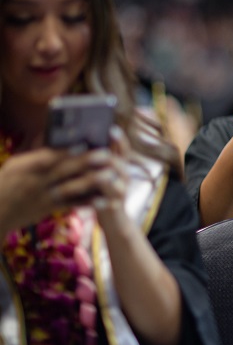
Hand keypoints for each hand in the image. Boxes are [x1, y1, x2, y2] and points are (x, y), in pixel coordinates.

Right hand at [0, 145, 115, 234]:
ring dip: (91, 182)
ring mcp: (43, 196)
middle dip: (85, 162)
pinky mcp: (49, 209)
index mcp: (26, 167)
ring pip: (70, 188)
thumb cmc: (8, 182)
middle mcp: (35, 181)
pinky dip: (87, 202)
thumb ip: (37, 153)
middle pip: (63, 170)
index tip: (84, 142)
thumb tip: (53, 135)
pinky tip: (104, 199)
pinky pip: (71, 205)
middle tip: (106, 154)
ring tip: (110, 175)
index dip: (66, 150)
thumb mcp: (16, 165)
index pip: (48, 156)